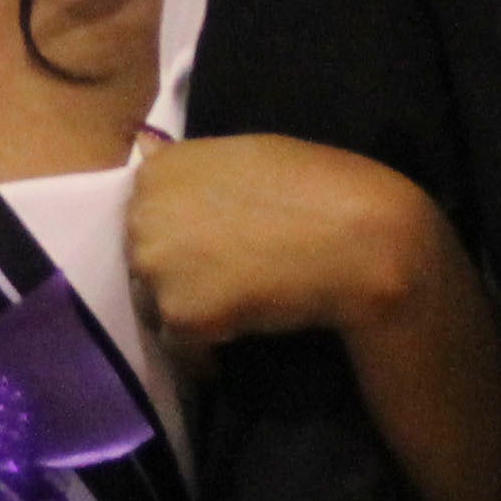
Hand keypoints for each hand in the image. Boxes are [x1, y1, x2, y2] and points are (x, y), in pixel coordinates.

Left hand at [127, 133, 441, 351]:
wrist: (358, 238)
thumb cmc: (314, 187)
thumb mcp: (242, 155)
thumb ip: (191, 170)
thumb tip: (143, 150)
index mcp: (158, 171)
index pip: (144, 218)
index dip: (179, 240)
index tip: (213, 251)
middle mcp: (142, 214)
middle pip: (143, 263)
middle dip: (179, 276)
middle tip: (231, 282)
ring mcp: (155, 265)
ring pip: (156, 305)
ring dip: (190, 313)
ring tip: (239, 307)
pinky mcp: (178, 315)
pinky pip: (181, 345)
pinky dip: (206, 350)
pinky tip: (245, 332)